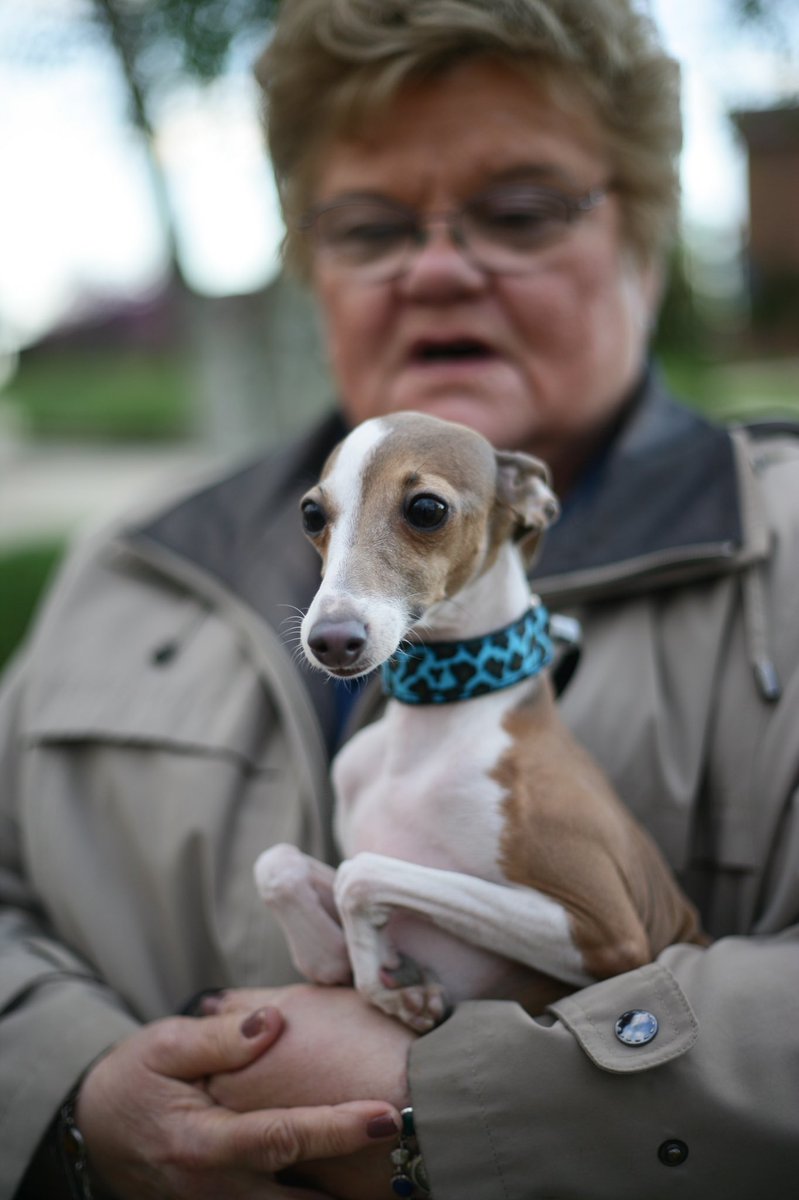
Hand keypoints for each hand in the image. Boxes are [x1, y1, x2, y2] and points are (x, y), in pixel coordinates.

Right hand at [76, 1006, 400, 1199]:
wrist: (93, 1129)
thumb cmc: (134, 1078)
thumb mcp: (164, 1044)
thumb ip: (220, 1036)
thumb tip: (274, 1020)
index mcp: (201, 1145)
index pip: (280, 1138)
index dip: (336, 1128)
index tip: (386, 1116)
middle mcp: (214, 1191)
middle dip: (355, 1189)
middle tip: (413, 1161)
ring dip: (339, 1199)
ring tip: (398, 1181)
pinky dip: (311, 1198)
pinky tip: (350, 1184)